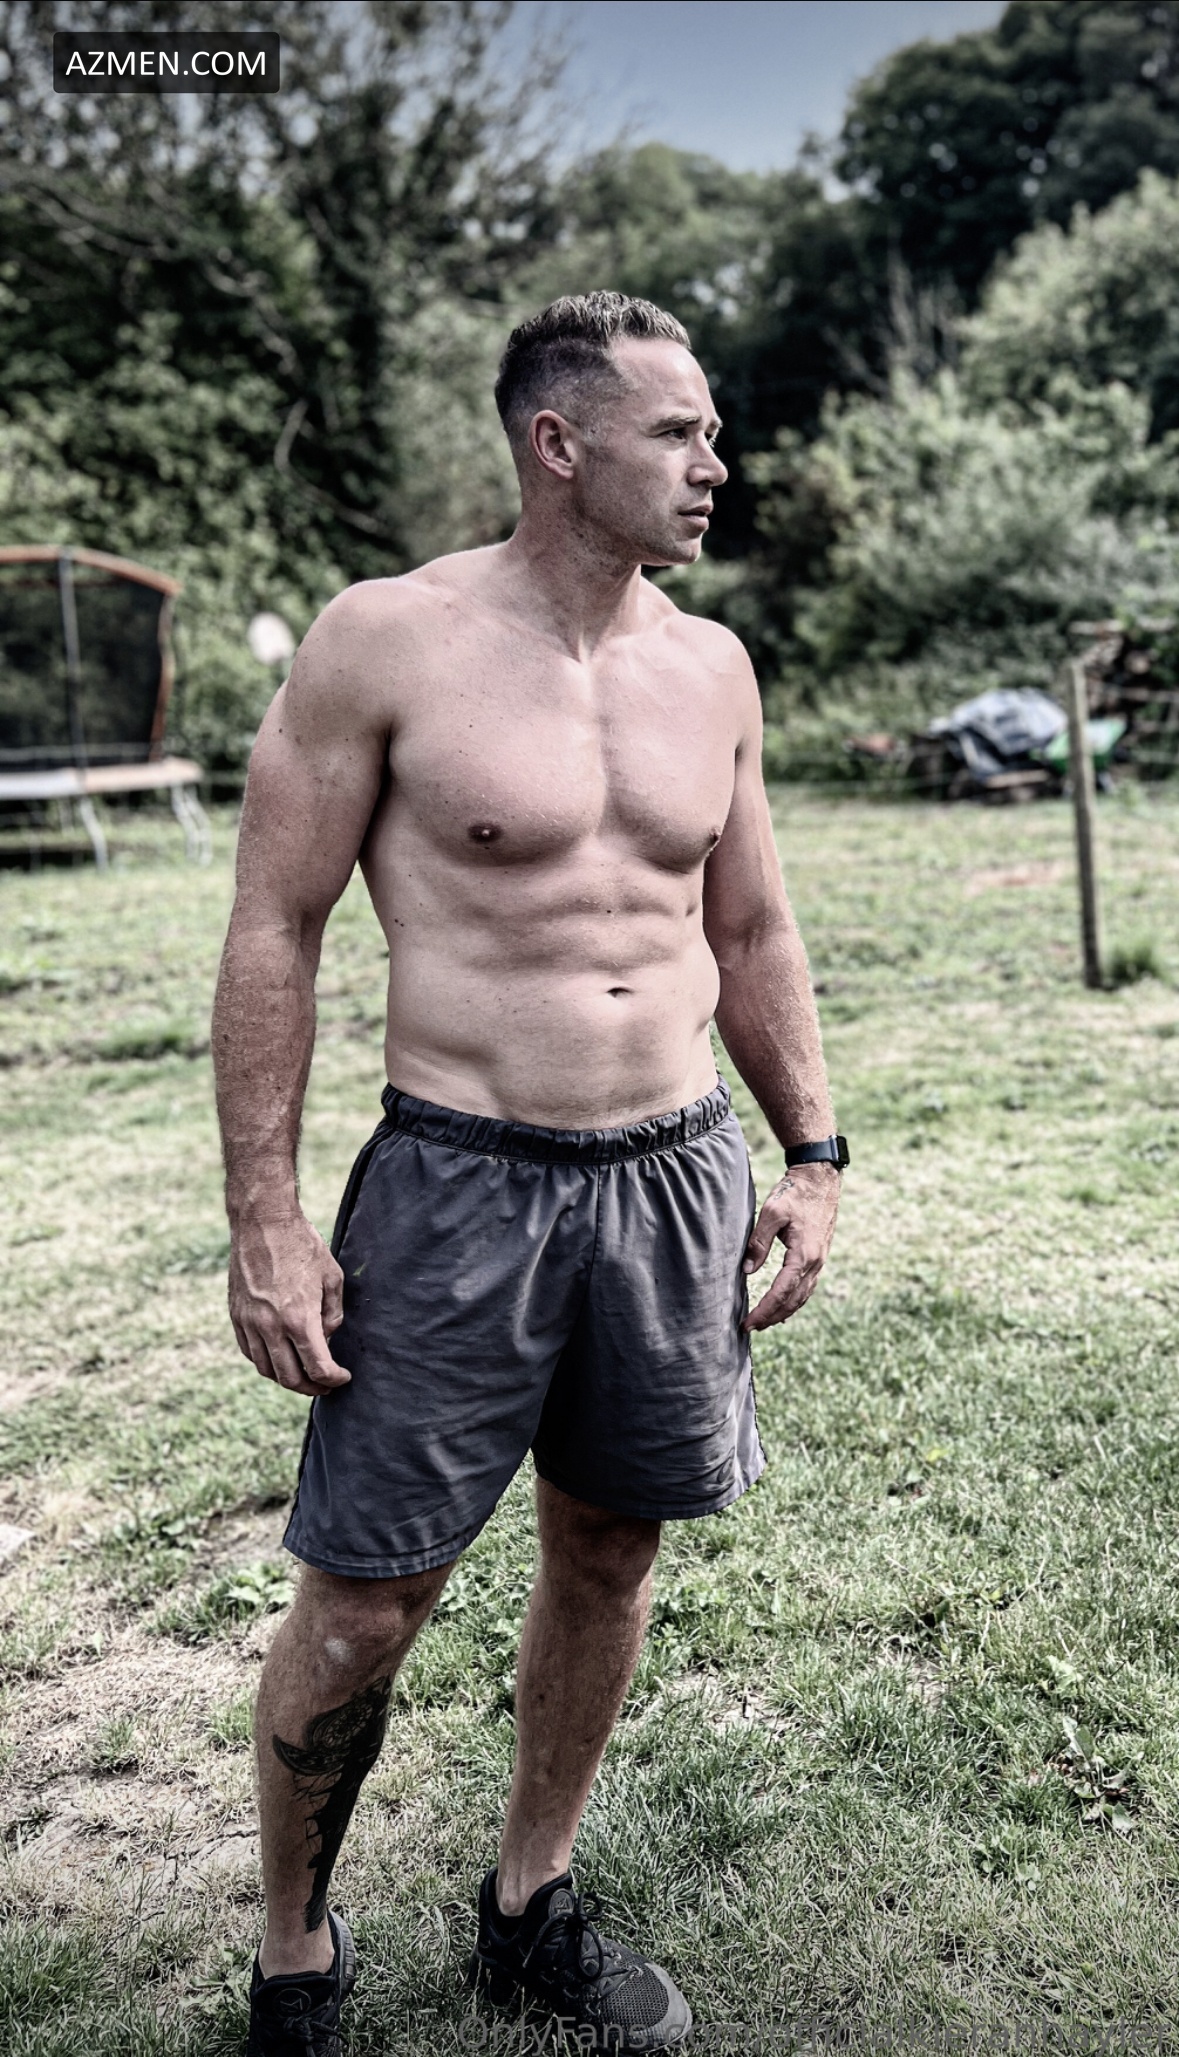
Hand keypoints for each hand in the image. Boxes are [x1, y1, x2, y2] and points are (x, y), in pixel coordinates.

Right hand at [228, 1213, 348, 1395]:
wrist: (263, 1222)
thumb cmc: (302, 1245)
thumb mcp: (332, 1277)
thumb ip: (332, 1315)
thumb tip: (326, 1338)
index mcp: (299, 1319)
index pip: (318, 1368)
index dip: (334, 1379)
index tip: (343, 1377)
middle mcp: (271, 1327)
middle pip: (291, 1378)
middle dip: (313, 1387)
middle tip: (326, 1385)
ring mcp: (250, 1323)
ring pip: (267, 1370)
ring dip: (288, 1379)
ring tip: (304, 1376)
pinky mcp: (237, 1316)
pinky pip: (250, 1352)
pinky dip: (266, 1363)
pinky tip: (280, 1358)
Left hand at [741, 1162, 839, 1330]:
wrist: (820, 1179)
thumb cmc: (795, 1193)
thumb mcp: (772, 1213)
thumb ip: (759, 1242)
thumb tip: (748, 1271)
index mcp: (804, 1255)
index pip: (781, 1292)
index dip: (764, 1311)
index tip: (747, 1323)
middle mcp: (815, 1262)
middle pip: (793, 1301)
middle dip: (771, 1317)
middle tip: (750, 1329)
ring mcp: (819, 1260)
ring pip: (802, 1296)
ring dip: (783, 1312)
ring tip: (764, 1323)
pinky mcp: (818, 1256)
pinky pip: (807, 1286)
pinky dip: (794, 1301)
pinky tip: (784, 1307)